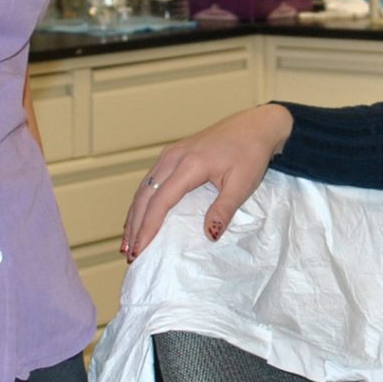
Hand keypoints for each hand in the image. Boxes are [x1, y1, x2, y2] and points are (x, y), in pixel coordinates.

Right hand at [120, 102, 292, 257]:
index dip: (147, 227)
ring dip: (134, 215)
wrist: (254, 126)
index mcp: (190, 164)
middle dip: (135, 226)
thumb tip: (209, 235)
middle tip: (130, 254)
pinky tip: (137, 218)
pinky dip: (141, 202)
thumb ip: (224, 210)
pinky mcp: (172, 155)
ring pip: (144, 188)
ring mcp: (170, 154)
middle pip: (145, 196)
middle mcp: (173, 157)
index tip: (140, 250)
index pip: (161, 201)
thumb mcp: (242, 184)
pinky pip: (150, 181)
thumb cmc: (250, 154)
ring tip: (128, 242)